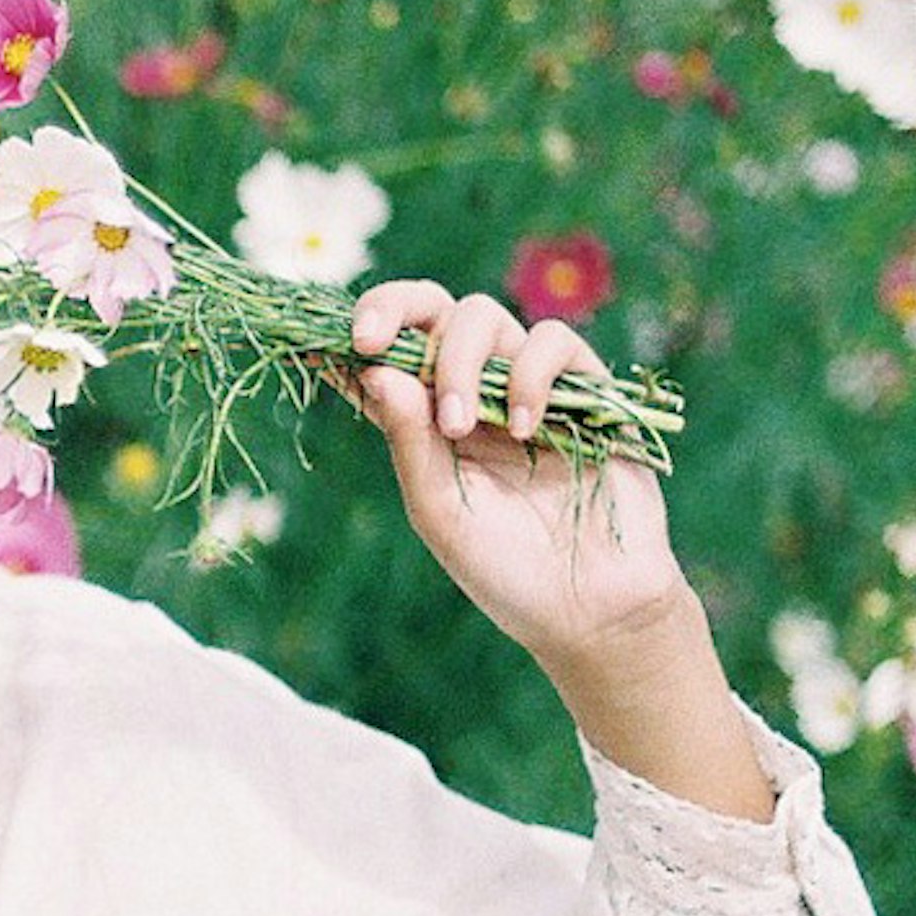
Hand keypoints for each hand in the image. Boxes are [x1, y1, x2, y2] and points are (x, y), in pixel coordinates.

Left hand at [344, 280, 687, 669]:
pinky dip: (531, 374)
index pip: (383, 356)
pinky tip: (525, 428)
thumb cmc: (503, 567)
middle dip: (393, 308)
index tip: (326, 339)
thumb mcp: (439, 511)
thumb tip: (375, 371)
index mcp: (423, 421)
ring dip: (460, 360)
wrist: (589, 607)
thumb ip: (408, 442)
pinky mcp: (583, 389)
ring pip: (482, 316)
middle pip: (429, 311)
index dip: (353, 334)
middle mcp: (470, 392)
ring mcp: (524, 386)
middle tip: (369, 342)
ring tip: (461, 427)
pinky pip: (553, 341)